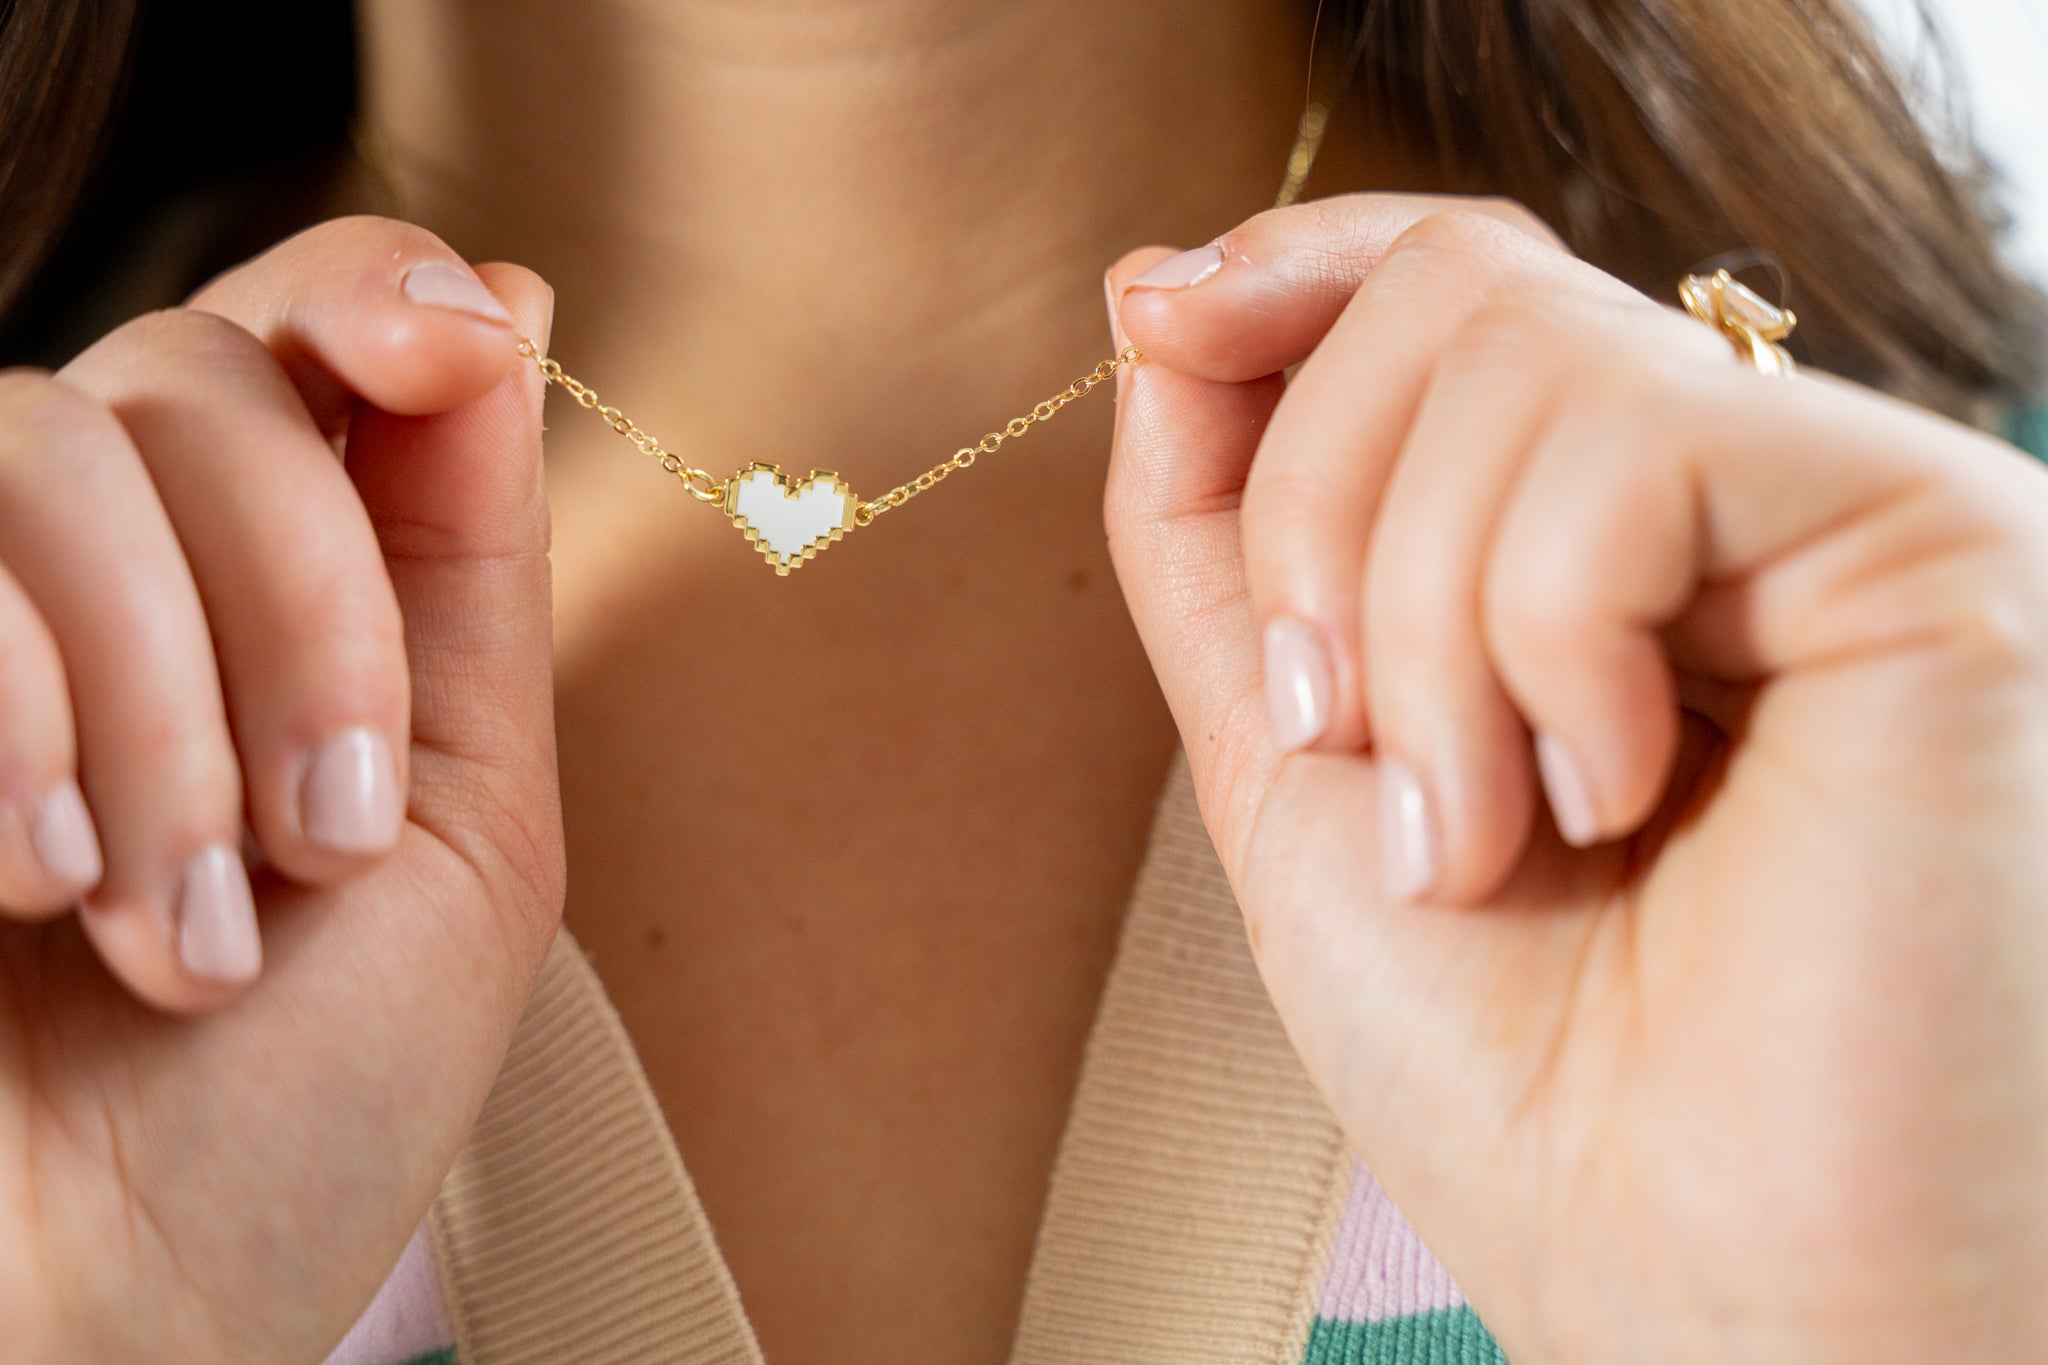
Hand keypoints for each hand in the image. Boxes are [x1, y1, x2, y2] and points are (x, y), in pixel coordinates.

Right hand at [0, 218, 564, 1362]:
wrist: (109, 1313)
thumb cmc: (293, 1103)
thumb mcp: (460, 823)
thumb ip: (465, 567)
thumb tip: (507, 299)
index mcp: (266, 589)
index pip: (292, 330)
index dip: (373, 289)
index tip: (456, 344)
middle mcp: (95, 572)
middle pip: (193, 382)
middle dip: (303, 610)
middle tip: (324, 841)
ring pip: (48, 452)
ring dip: (165, 710)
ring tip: (186, 930)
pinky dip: (22, 730)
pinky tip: (35, 897)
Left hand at [1104, 196, 2047, 1362]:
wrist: (1694, 1276)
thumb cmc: (1516, 1063)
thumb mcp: (1294, 754)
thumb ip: (1226, 530)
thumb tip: (1162, 293)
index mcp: (1609, 538)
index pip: (1447, 287)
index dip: (1291, 275)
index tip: (1161, 321)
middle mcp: (1742, 496)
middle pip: (1452, 291)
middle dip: (1316, 524)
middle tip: (1352, 742)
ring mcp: (1841, 501)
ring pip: (1517, 353)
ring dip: (1418, 627)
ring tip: (1485, 828)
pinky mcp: (1933, 534)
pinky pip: (1629, 442)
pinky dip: (1539, 642)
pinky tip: (1613, 793)